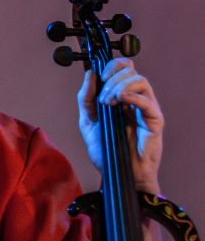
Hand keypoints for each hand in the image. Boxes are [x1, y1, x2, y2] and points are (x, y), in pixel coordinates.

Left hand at [77, 57, 163, 190]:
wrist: (116, 174)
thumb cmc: (106, 150)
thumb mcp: (88, 122)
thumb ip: (86, 98)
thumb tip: (90, 74)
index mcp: (121, 97)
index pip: (124, 69)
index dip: (112, 66)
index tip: (99, 76)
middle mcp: (135, 100)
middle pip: (131, 71)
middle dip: (112, 78)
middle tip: (102, 97)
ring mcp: (146, 109)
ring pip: (140, 81)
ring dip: (119, 86)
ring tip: (108, 102)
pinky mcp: (154, 120)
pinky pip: (147, 101)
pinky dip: (131, 96)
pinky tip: (119, 102)